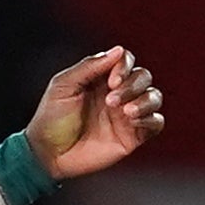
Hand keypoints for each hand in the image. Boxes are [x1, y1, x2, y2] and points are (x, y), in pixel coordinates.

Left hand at [27, 46, 168, 180]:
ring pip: (154, 97)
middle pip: (143, 76)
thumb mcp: (63, 85)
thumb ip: (90, 66)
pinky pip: (156, 123)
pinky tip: (133, 121)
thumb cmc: (51, 118)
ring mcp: (126, 115)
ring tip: (126, 112)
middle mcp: (117, 94)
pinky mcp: (132, 136)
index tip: (111, 81)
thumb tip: (118, 50)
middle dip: (132, 85)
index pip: (125, 60)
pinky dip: (150, 119)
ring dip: (144, 101)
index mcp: (100, 78)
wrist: (48, 154)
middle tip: (111, 101)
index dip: (124, 65)